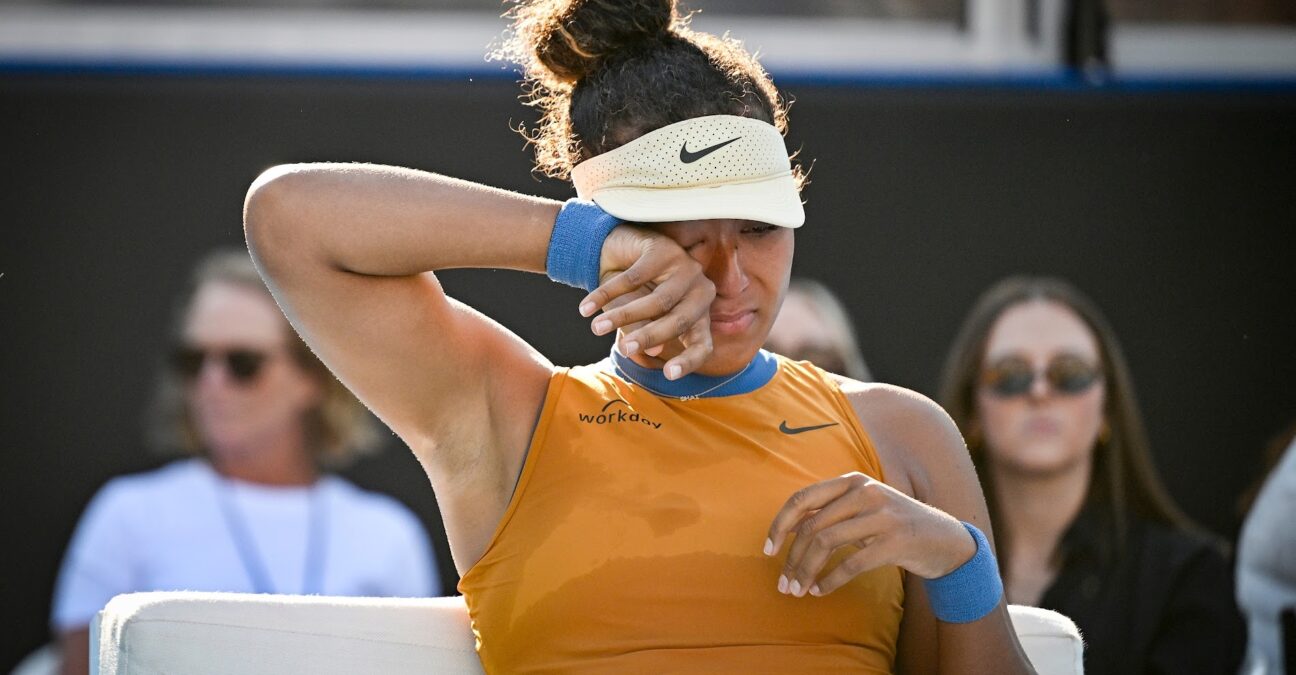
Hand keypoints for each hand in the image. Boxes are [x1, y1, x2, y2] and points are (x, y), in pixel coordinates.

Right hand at [579, 225, 715, 378]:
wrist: (615, 252)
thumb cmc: (631, 292)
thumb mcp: (636, 319)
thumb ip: (644, 333)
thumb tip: (653, 353)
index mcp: (699, 316)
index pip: (702, 345)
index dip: (688, 361)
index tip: (668, 374)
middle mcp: (700, 291)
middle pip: (679, 322)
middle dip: (649, 337)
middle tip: (624, 350)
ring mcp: (686, 267)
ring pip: (658, 301)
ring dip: (623, 316)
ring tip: (596, 328)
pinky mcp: (664, 249)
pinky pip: (635, 277)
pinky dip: (607, 293)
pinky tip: (586, 307)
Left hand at [764, 472, 975, 596]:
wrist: (945, 540)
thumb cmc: (895, 525)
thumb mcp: (863, 509)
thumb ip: (831, 512)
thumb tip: (789, 528)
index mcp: (852, 481)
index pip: (803, 498)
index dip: (779, 524)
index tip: (767, 549)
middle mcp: (865, 492)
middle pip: (812, 526)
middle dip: (792, 558)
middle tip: (783, 583)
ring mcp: (881, 516)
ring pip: (826, 545)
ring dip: (806, 572)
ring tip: (797, 590)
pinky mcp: (894, 542)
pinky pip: (850, 564)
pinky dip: (830, 580)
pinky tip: (820, 591)